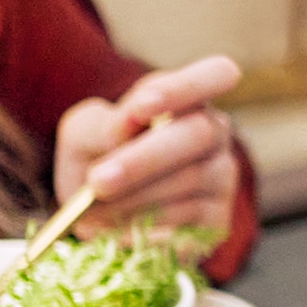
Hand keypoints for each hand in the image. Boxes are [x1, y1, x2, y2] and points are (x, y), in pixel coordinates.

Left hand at [52, 55, 242, 235]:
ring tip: (91, 212)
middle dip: (144, 160)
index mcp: (188, 99)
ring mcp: (222, 178)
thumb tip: (130, 124)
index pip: (217, 74)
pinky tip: (117, 231)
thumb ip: (104, 125)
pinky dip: (144, 229)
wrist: (103, 215)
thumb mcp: (84, 135)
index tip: (142, 106)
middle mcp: (216, 133)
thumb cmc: (98, 159)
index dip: (186, 87)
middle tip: (97, 182)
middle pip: (198, 134)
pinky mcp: (218, 222)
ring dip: (133, 199)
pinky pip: (186, 223)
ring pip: (187, 183)